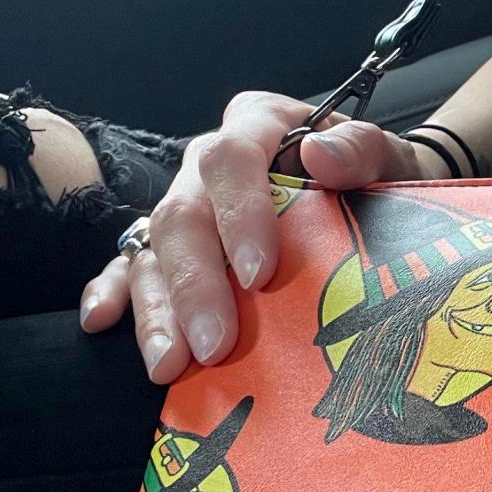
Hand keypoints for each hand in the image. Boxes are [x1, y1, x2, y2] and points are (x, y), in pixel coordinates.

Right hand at [78, 91, 445, 382]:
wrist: (379, 194)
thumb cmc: (379, 178)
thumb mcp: (391, 158)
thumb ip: (363, 150)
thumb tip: (322, 154)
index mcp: (259, 126)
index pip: (232, 159)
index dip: (239, 214)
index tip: (259, 274)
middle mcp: (210, 165)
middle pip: (183, 214)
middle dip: (195, 284)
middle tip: (214, 344)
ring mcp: (188, 203)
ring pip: (154, 249)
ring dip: (157, 308)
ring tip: (170, 364)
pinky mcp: (174, 242)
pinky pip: (129, 262)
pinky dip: (116, 290)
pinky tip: (101, 320)